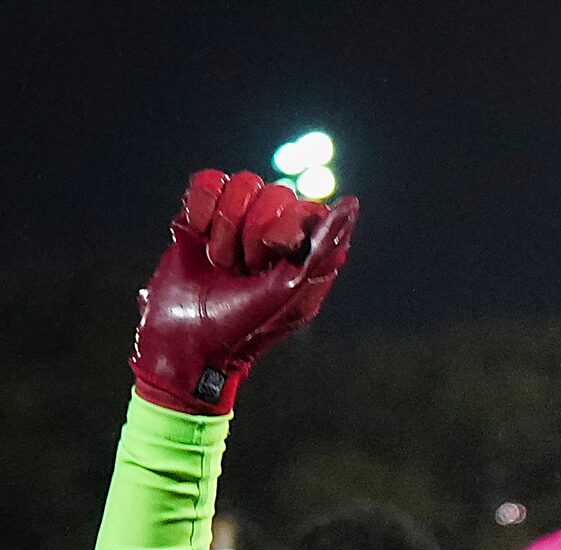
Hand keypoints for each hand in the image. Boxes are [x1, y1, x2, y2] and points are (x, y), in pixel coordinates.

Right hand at [133, 170, 358, 413]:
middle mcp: (276, 228)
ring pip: (241, 183)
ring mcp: (239, 217)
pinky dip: (199, 208)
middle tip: (242, 270)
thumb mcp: (291, 289)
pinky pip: (207, 181)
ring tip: (220, 262)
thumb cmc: (246, 322)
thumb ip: (322, 246)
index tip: (269, 260)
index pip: (308, 207)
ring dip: (225, 227)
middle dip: (251, 235)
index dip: (284, 228)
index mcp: (306, 248)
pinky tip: (196, 234)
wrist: (188, 337)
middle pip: (274, 192)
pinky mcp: (202, 213)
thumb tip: (352, 203)